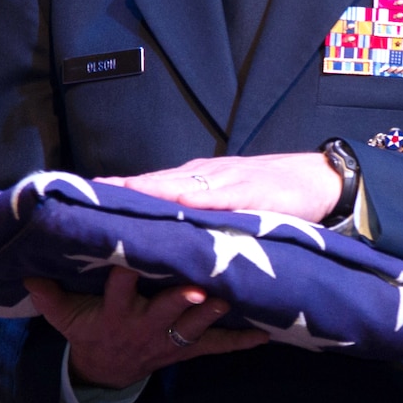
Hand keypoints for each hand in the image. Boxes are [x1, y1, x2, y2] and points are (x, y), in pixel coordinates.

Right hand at [26, 266, 266, 391]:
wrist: (107, 374)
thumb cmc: (88, 332)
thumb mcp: (64, 317)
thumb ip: (48, 295)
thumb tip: (27, 272)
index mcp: (115, 313)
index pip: (119, 291)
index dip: (127, 276)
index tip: (133, 258)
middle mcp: (144, 326)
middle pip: (164, 312)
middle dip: (182, 300)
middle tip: (199, 287)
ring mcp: (168, 340)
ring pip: (194, 328)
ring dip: (214, 315)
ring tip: (233, 298)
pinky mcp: (186, 349)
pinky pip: (216, 347)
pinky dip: (240, 341)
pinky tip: (264, 333)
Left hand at [101, 153, 343, 223]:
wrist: (319, 179)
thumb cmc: (271, 192)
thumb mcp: (227, 202)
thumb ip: (198, 212)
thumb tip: (165, 226)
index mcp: (196, 181)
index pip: (150, 185)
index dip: (119, 190)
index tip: (84, 195)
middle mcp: (205, 177)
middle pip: (155, 182)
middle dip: (122, 189)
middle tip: (86, 194)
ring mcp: (226, 182)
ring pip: (180, 185)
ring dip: (148, 190)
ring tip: (116, 197)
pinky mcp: (251, 191)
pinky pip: (220, 196)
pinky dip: (198, 198)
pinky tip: (177, 201)